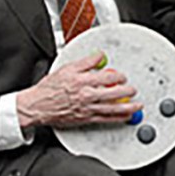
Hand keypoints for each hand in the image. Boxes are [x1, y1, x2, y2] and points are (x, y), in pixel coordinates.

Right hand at [17, 52, 141, 127]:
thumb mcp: (67, 68)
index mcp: (82, 81)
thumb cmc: (50, 88)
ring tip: (137, 105)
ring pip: (113, 108)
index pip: (107, 77)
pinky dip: (118, 118)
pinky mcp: (86, 119)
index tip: (122, 76)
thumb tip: (99, 56)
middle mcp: (87, 96)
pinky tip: (125, 116)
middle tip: (133, 89)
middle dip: (127, 91)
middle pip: (113, 93)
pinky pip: (106, 119)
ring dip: (128, 107)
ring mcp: (87, 109)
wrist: (38, 106)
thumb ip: (86, 62)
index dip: (118, 76)